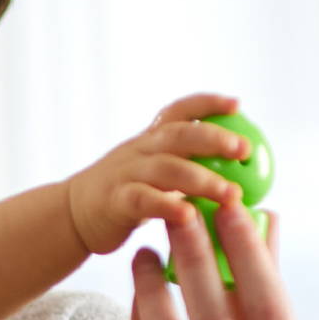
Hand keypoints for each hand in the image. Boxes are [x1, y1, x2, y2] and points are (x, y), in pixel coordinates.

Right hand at [63, 93, 256, 254]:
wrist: (73, 213)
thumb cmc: (126, 192)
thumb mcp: (154, 169)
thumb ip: (186, 164)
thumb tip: (239, 171)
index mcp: (151, 138)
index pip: (180, 110)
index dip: (208, 103)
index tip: (238, 104)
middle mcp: (140, 149)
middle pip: (179, 134)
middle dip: (215, 138)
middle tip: (245, 150)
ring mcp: (126, 173)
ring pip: (167, 168)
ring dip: (202, 180)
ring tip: (231, 194)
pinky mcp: (115, 200)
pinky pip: (144, 200)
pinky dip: (167, 207)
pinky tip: (190, 215)